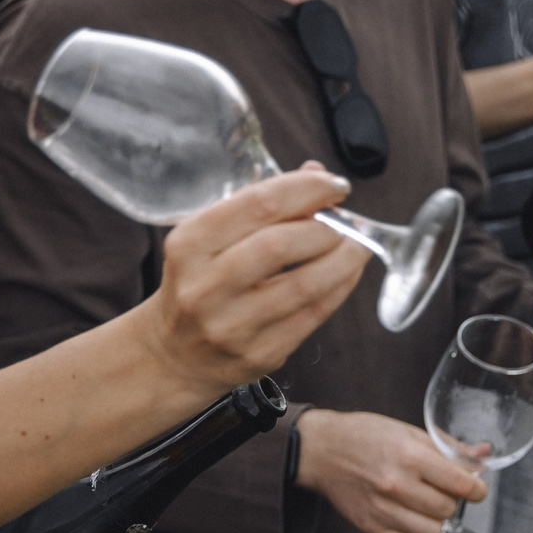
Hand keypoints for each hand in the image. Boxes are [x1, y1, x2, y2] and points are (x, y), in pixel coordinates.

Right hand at [138, 166, 370, 390]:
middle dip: (325, 227)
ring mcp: (232, 326)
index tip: (334, 185)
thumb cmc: (199, 285)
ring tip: (357, 244)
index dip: (306, 189)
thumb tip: (316, 174)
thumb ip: (259, 205)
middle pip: (280, 244)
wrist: (175, 358)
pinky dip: (340, 287)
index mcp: (189, 245)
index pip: (257, 204)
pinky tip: (347, 272)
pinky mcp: (259, 354)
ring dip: (343, 259)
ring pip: (305, 285)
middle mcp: (204, 287)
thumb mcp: (208, 240)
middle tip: (343, 222)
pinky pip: (313, 316)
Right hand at [292, 407, 482, 532]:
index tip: (476, 488)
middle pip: (448, 509)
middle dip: (451, 500)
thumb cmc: (366, 436)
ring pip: (433, 532)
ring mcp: (382, 509)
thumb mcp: (408, 432)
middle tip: (439, 489)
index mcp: (410, 456)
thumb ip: (448, 448)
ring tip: (422, 504)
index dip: (477, 489)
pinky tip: (408, 517)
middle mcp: (397, 485)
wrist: (322, 451)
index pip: (461, 484)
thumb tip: (483, 455)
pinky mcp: (370, 527)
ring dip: (434, 519)